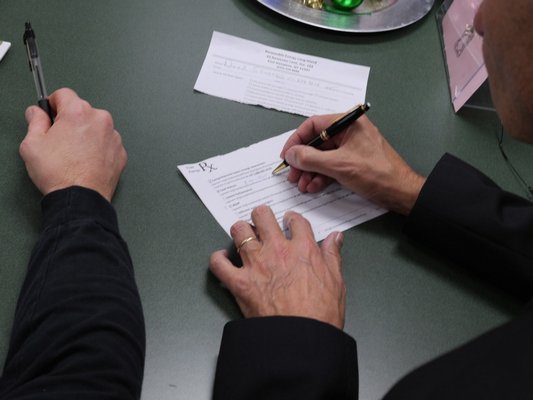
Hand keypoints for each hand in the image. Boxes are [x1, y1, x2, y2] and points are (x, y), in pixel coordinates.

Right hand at [19, 88, 126, 201]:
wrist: (81, 198)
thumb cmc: (58, 173)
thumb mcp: (32, 144)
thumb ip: (35, 122)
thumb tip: (36, 113)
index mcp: (78, 112)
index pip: (64, 94)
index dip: (53, 104)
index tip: (50, 115)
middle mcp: (100, 120)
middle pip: (82, 111)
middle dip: (70, 121)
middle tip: (60, 141)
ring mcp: (114, 136)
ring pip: (96, 127)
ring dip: (86, 135)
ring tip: (74, 155)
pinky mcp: (121, 152)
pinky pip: (107, 143)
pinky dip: (98, 148)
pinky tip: (87, 162)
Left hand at [209, 205, 345, 329]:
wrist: (302, 338)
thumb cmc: (321, 314)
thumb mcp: (336, 281)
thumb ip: (332, 255)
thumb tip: (335, 237)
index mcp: (302, 249)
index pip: (295, 220)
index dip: (292, 218)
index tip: (289, 221)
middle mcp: (277, 251)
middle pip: (262, 217)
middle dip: (261, 216)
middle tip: (262, 223)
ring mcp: (256, 265)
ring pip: (239, 231)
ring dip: (240, 231)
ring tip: (243, 236)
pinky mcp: (240, 283)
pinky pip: (219, 264)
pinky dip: (218, 259)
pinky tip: (223, 259)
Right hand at [280, 114, 425, 214]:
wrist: (401, 193)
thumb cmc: (378, 174)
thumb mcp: (339, 165)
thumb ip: (311, 159)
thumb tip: (291, 155)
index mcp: (349, 123)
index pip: (314, 125)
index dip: (297, 140)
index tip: (286, 155)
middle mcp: (349, 132)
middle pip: (316, 143)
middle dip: (303, 161)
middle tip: (292, 175)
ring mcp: (351, 148)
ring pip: (322, 157)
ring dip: (310, 172)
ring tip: (301, 185)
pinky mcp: (352, 163)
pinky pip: (330, 166)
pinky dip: (320, 176)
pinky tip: (313, 186)